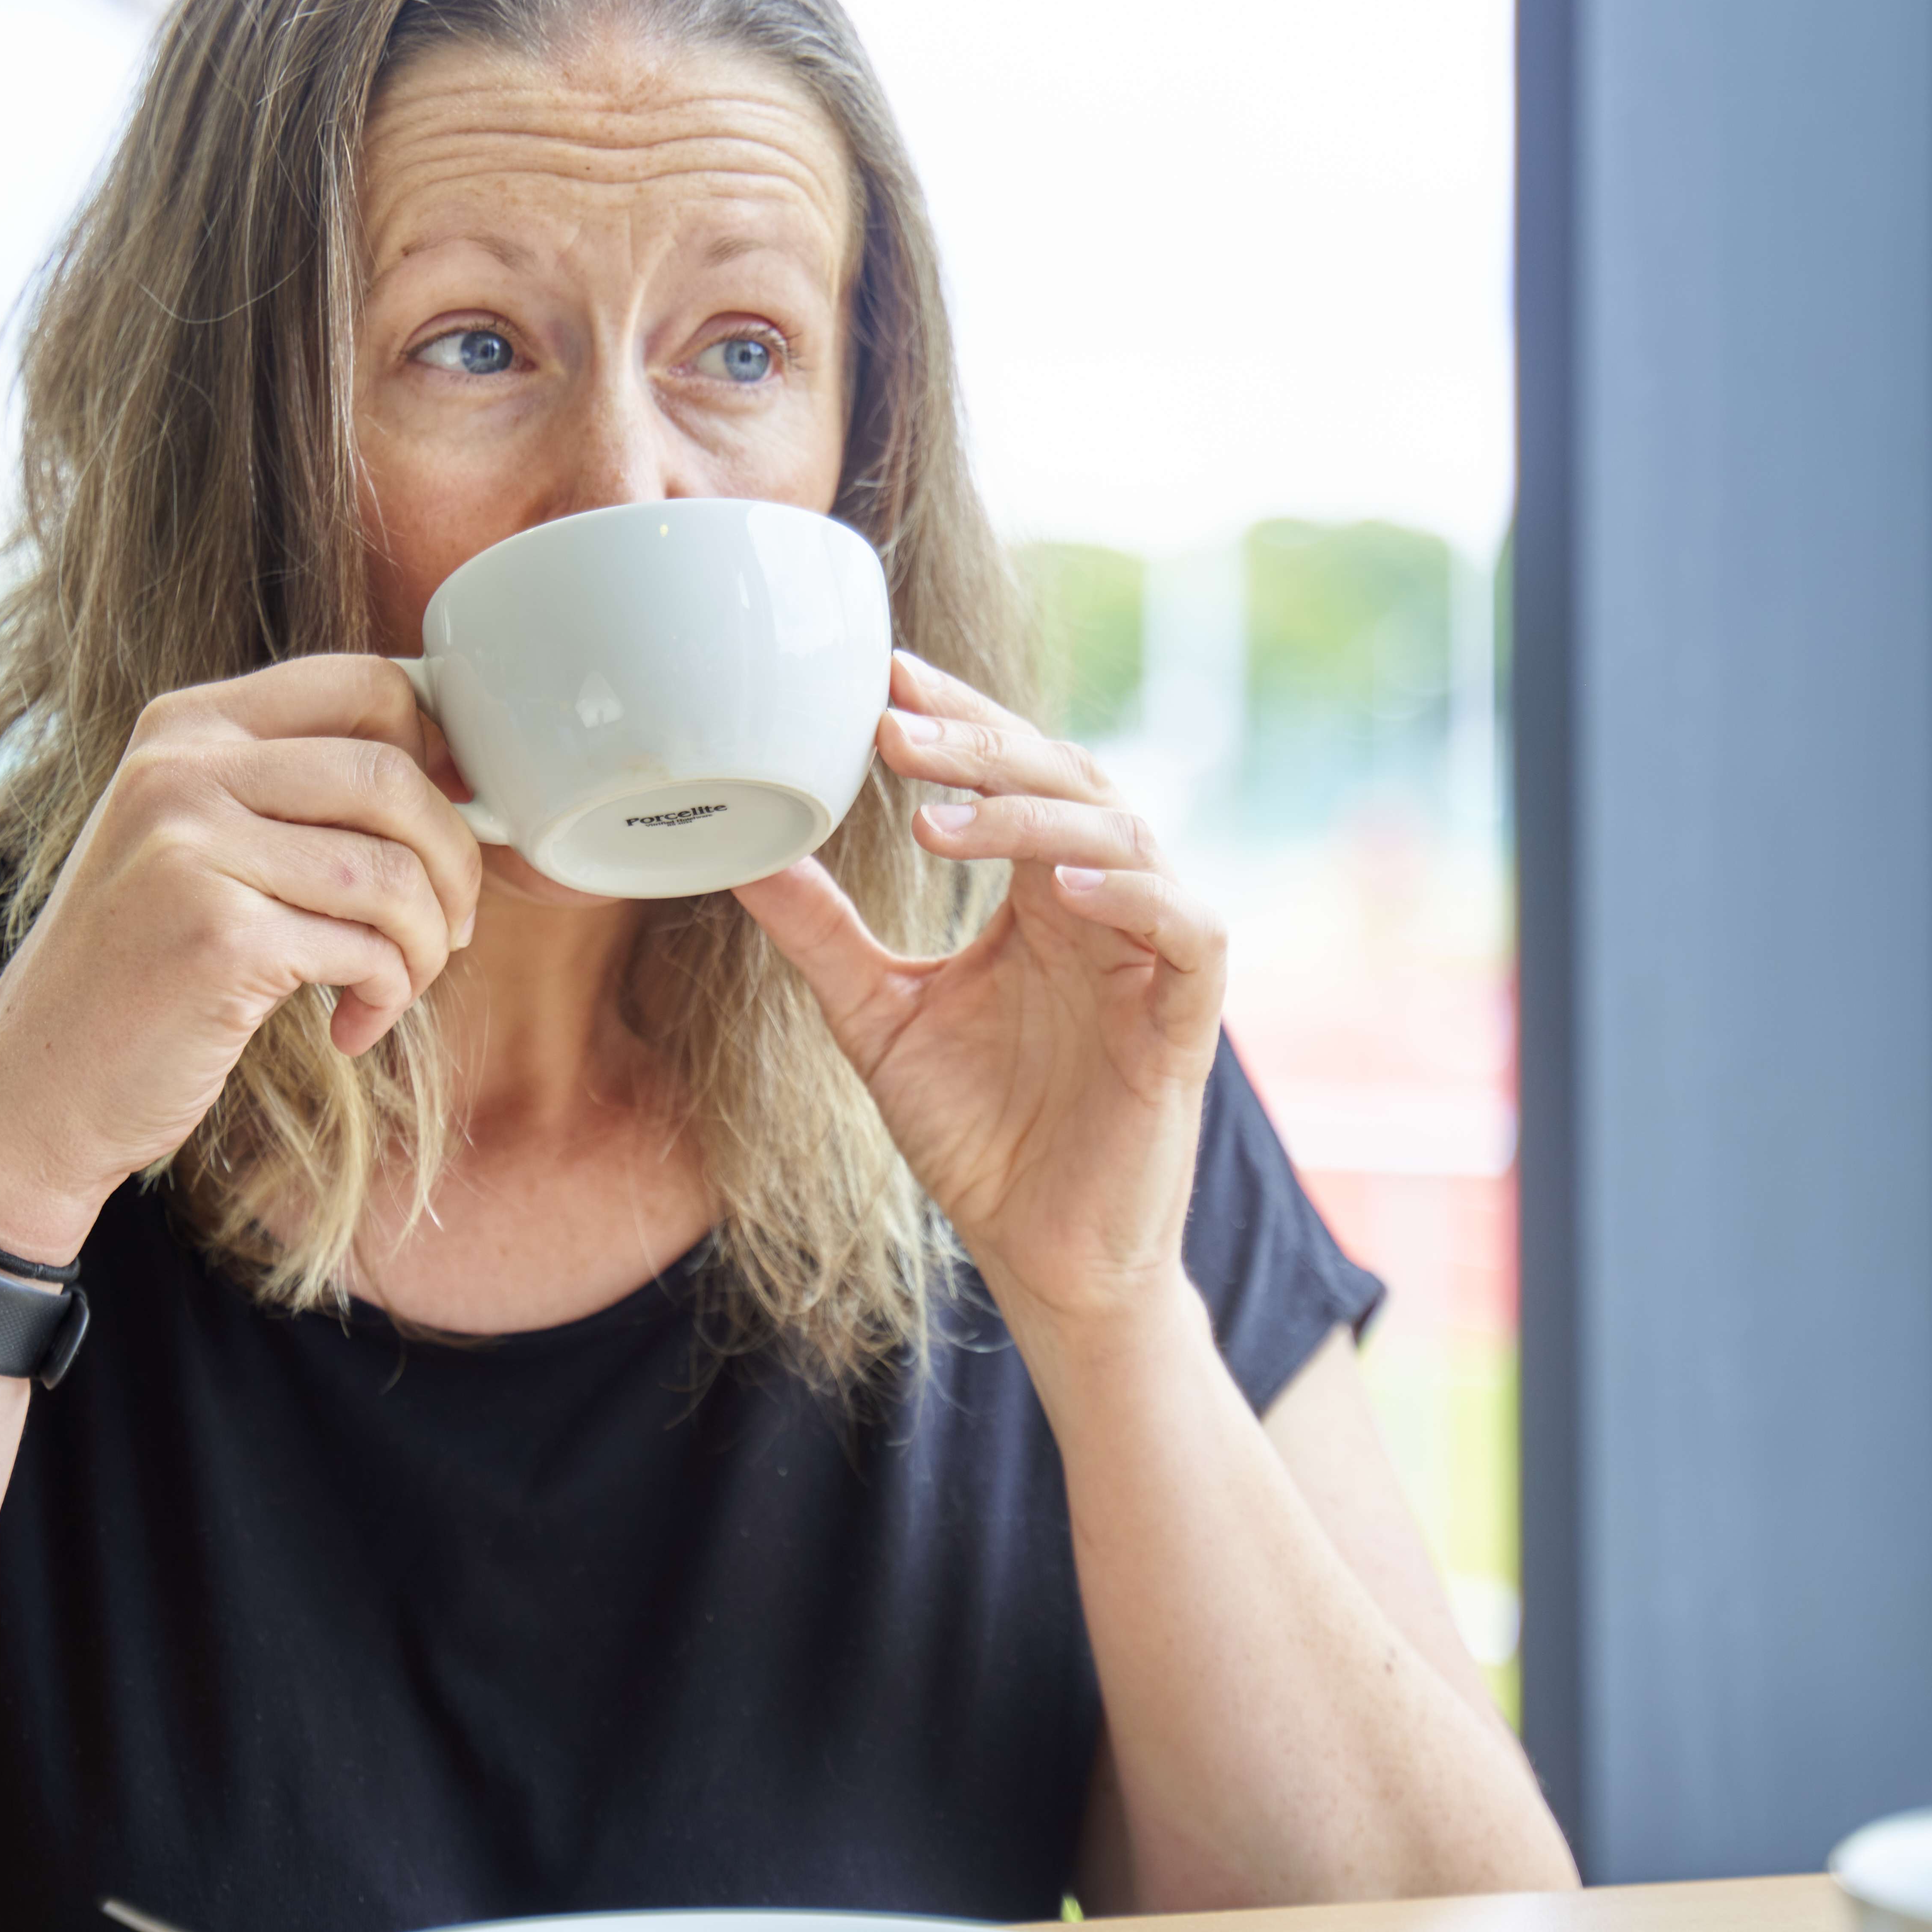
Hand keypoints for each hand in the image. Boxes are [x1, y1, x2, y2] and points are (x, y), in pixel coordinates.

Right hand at [0, 658, 484, 1262]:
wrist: (39, 1087)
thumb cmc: (142, 970)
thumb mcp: (196, 842)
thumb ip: (292, 792)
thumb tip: (451, 772)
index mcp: (185, 727)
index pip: (364, 684)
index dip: (438, 751)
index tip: (455, 816)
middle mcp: (180, 770)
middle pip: (393, 778)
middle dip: (454, 861)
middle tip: (451, 928)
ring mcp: (191, 850)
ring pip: (392, 872)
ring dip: (428, 943)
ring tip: (398, 984)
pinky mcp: (219, 939)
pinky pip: (367, 952)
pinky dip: (386, 997)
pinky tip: (348, 1029)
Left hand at [734, 652, 1227, 1338]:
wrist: (1041, 1253)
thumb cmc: (976, 1133)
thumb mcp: (875, 1016)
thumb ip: (822, 934)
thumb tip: (744, 854)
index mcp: (1038, 894)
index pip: (1009, 772)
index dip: (957, 717)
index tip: (883, 678)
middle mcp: (1100, 904)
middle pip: (1063, 779)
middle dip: (980, 743)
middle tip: (893, 724)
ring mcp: (1150, 954)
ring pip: (1122, 833)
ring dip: (1031, 813)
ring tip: (938, 817)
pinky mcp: (1186, 1018)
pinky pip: (1187, 929)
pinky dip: (1138, 894)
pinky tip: (1069, 886)